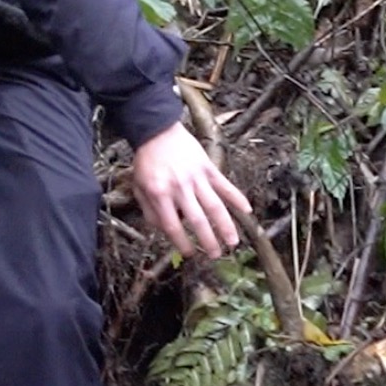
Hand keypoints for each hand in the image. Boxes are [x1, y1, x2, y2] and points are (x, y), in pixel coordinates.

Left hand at [130, 120, 252, 257]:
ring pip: (215, 206)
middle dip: (208, 241)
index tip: (190, 254)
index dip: (182, 243)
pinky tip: (247, 211)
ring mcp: (196, 177)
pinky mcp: (208, 167)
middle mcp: (180, 187)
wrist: (156, 130)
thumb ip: (150, 211)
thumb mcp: (139, 187)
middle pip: (198, 220)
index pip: (172, 226)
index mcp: (159, 193)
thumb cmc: (147, 161)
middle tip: (215, 255)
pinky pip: (225, 185)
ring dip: (226, 226)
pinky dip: (237, 198)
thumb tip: (164, 231)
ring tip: (233, 243)